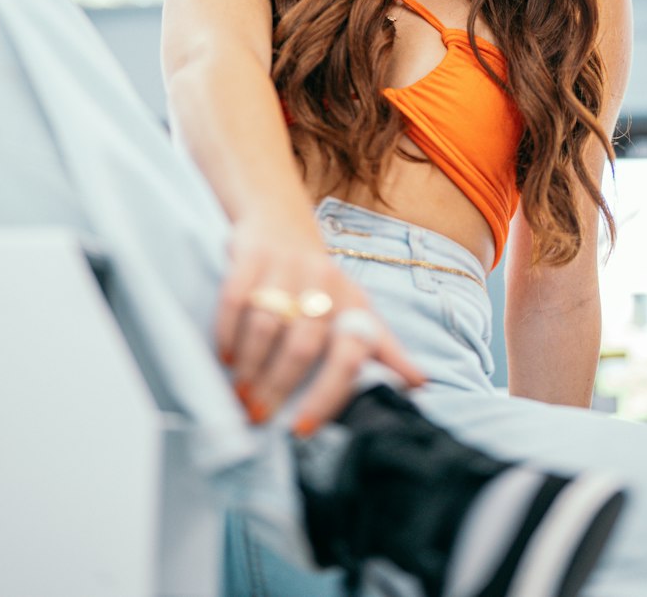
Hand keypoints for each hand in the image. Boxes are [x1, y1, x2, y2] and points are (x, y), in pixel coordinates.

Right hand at [215, 215, 424, 434]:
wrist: (280, 218)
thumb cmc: (320, 280)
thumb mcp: (354, 307)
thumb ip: (383, 347)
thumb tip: (421, 383)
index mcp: (352, 302)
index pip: (349, 354)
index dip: (329, 394)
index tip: (303, 428)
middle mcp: (323, 282)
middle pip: (303, 345)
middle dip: (279, 387)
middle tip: (259, 416)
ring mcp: (287, 266)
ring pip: (267, 324)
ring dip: (251, 366)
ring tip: (241, 392)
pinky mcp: (252, 254)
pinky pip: (236, 298)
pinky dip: (227, 332)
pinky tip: (225, 357)